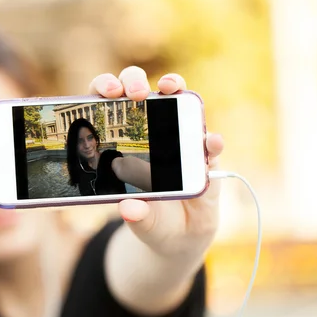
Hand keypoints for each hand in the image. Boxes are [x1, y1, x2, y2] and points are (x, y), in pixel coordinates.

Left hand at [88, 66, 222, 257]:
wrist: (182, 236)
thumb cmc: (153, 220)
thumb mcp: (143, 222)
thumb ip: (137, 216)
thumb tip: (128, 208)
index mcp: (122, 143)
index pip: (107, 105)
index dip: (104, 88)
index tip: (108, 92)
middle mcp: (150, 133)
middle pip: (139, 91)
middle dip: (134, 81)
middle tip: (136, 92)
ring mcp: (180, 139)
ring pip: (177, 102)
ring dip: (175, 89)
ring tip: (172, 88)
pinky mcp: (206, 156)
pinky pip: (209, 141)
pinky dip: (211, 140)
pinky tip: (210, 142)